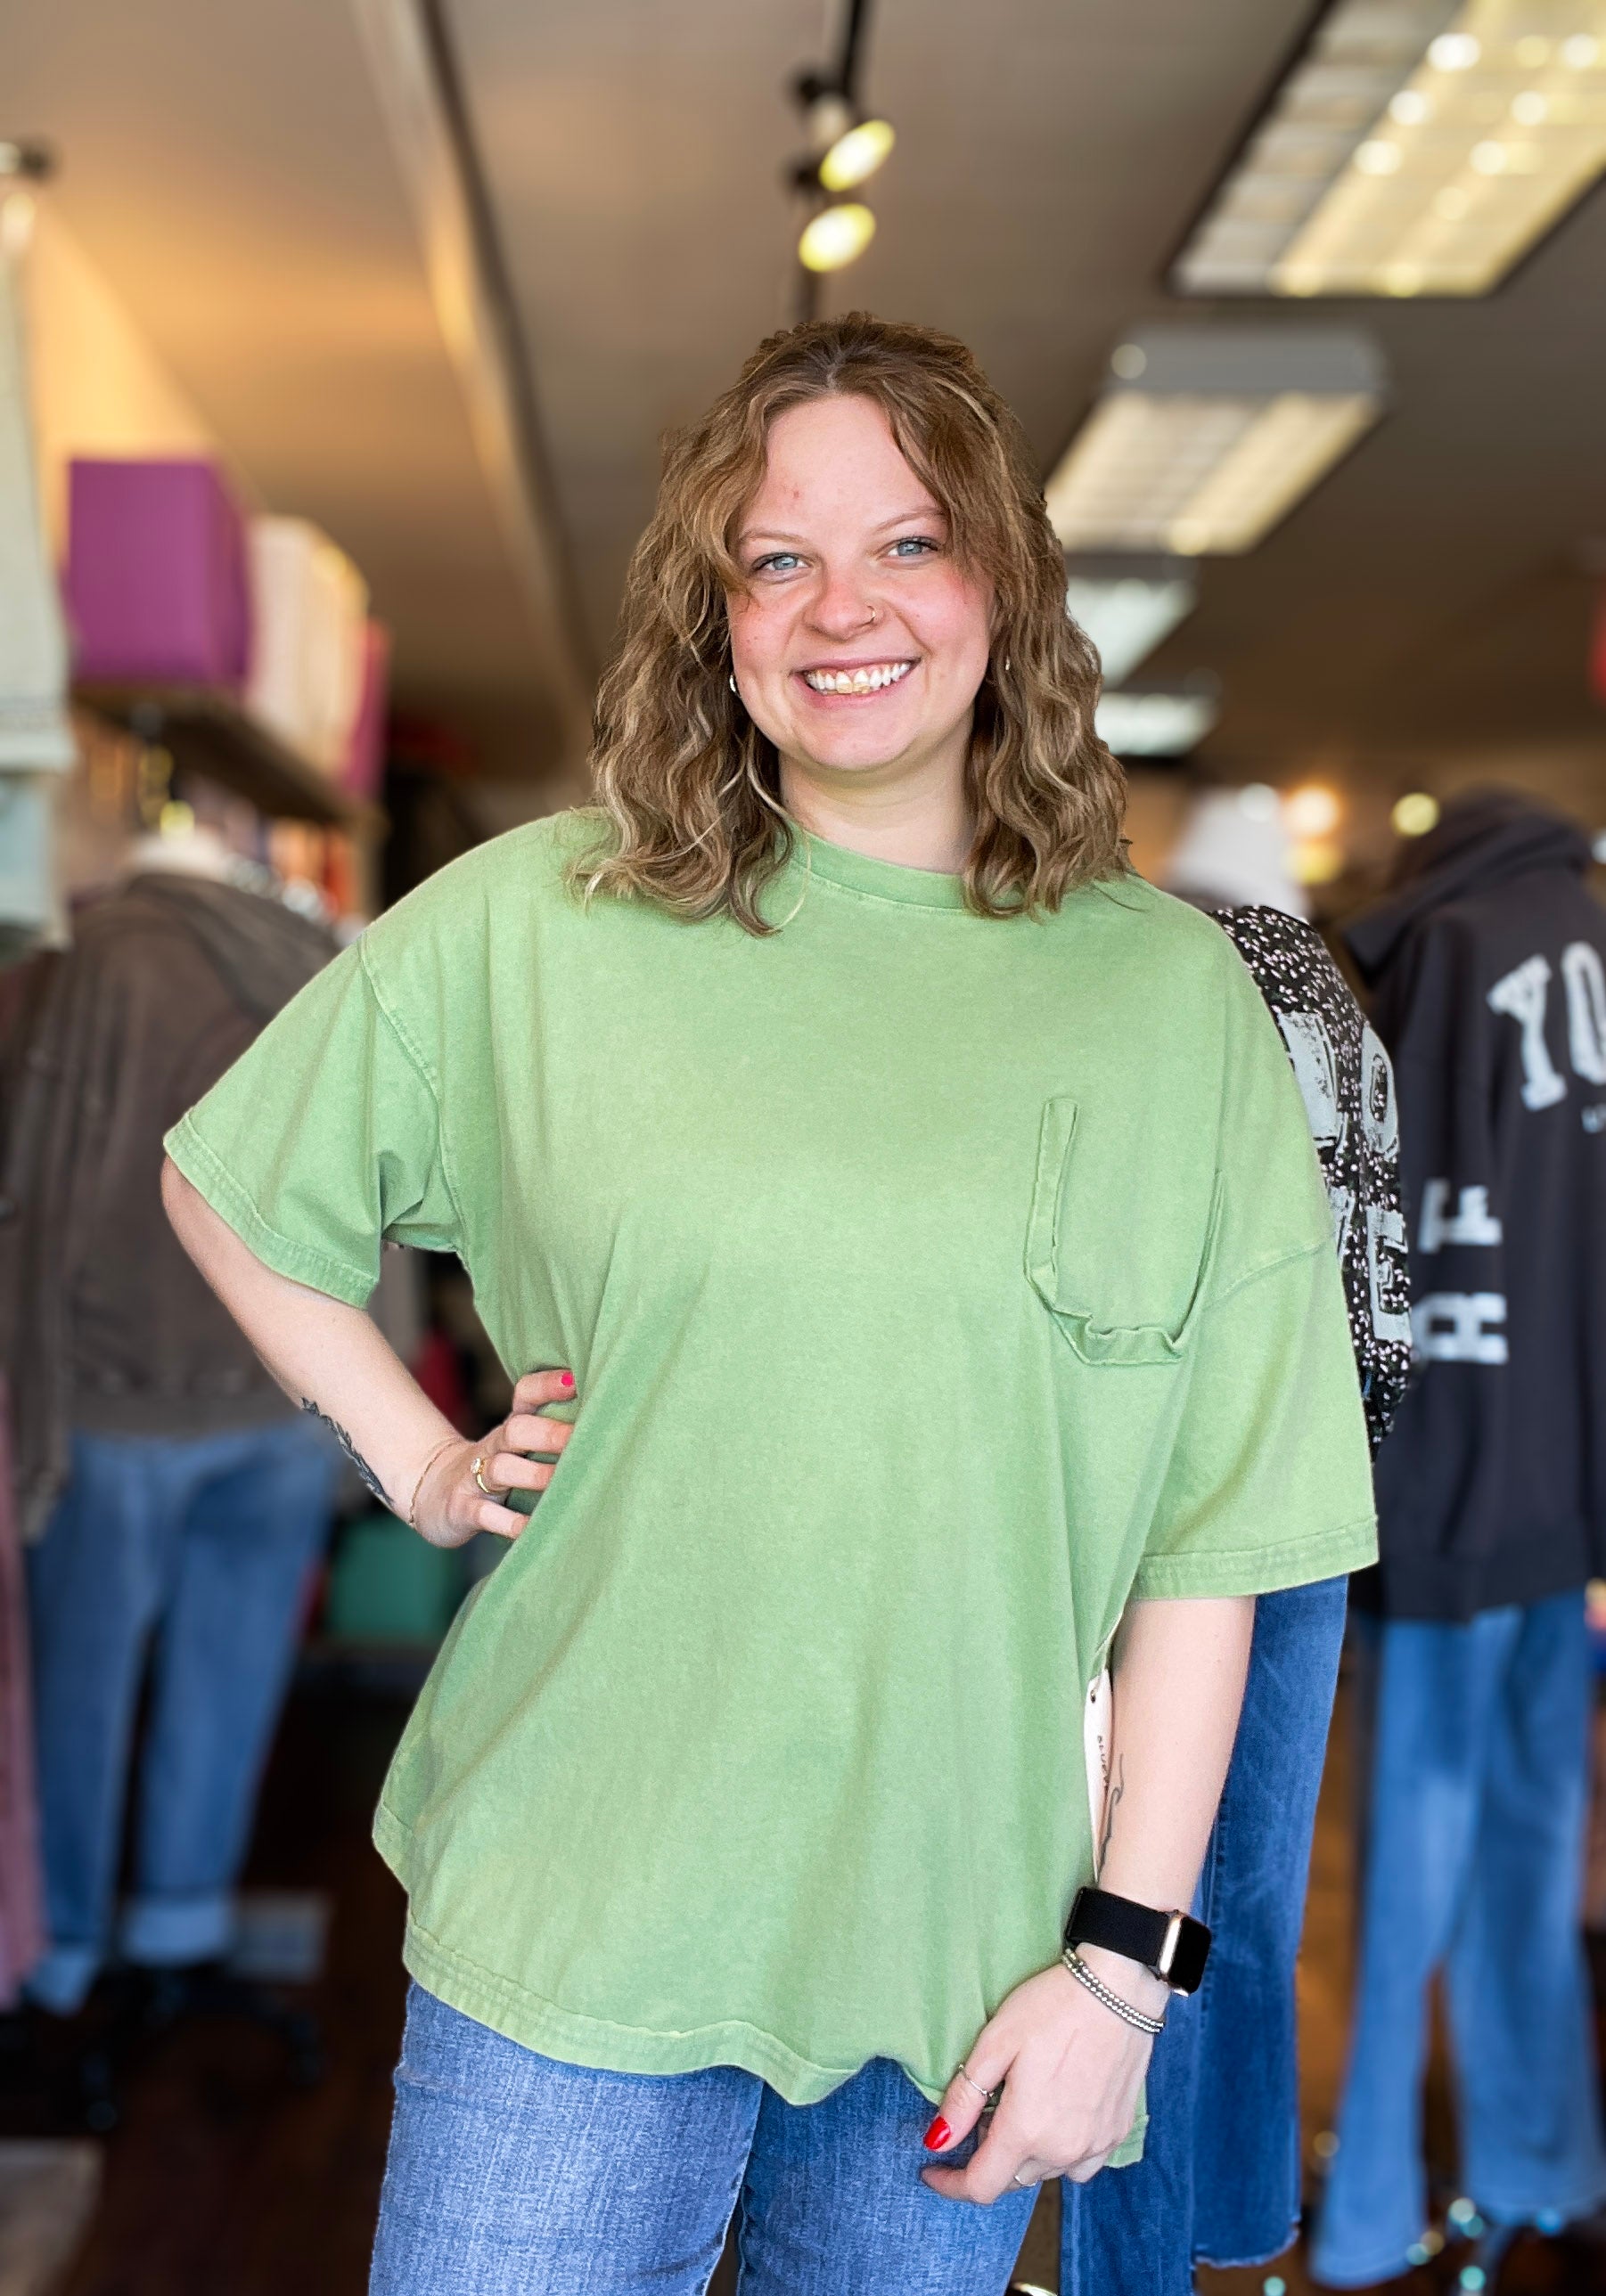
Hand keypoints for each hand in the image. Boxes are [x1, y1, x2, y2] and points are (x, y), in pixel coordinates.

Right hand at [409, 1368, 575, 1548]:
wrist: (434, 1494)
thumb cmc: (496, 1471)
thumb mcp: (517, 1448)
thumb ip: (552, 1435)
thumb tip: (611, 1425)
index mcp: (511, 1429)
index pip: (525, 1395)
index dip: (547, 1385)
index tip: (574, 1380)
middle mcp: (494, 1448)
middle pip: (517, 1430)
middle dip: (549, 1433)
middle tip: (582, 1439)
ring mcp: (475, 1478)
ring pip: (501, 1469)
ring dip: (534, 1475)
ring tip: (563, 1483)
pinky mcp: (463, 1509)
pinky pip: (486, 1514)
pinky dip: (511, 1524)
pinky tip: (534, 1529)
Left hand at [920, 1950, 1162, 2203]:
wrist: (1119, 1989)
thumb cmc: (1053, 2007)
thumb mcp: (995, 2042)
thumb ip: (964, 2098)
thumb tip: (937, 2141)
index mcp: (1026, 2130)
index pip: (981, 2187)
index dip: (951, 2184)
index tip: (933, 2169)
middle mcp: (1063, 2149)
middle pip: (1012, 2179)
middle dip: (987, 2157)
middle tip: (982, 2112)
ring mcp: (1095, 2144)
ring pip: (1046, 2172)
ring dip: (1024, 2155)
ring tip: (1019, 2108)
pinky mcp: (1117, 2132)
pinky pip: (1080, 2164)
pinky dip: (1060, 2152)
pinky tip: (1056, 2117)